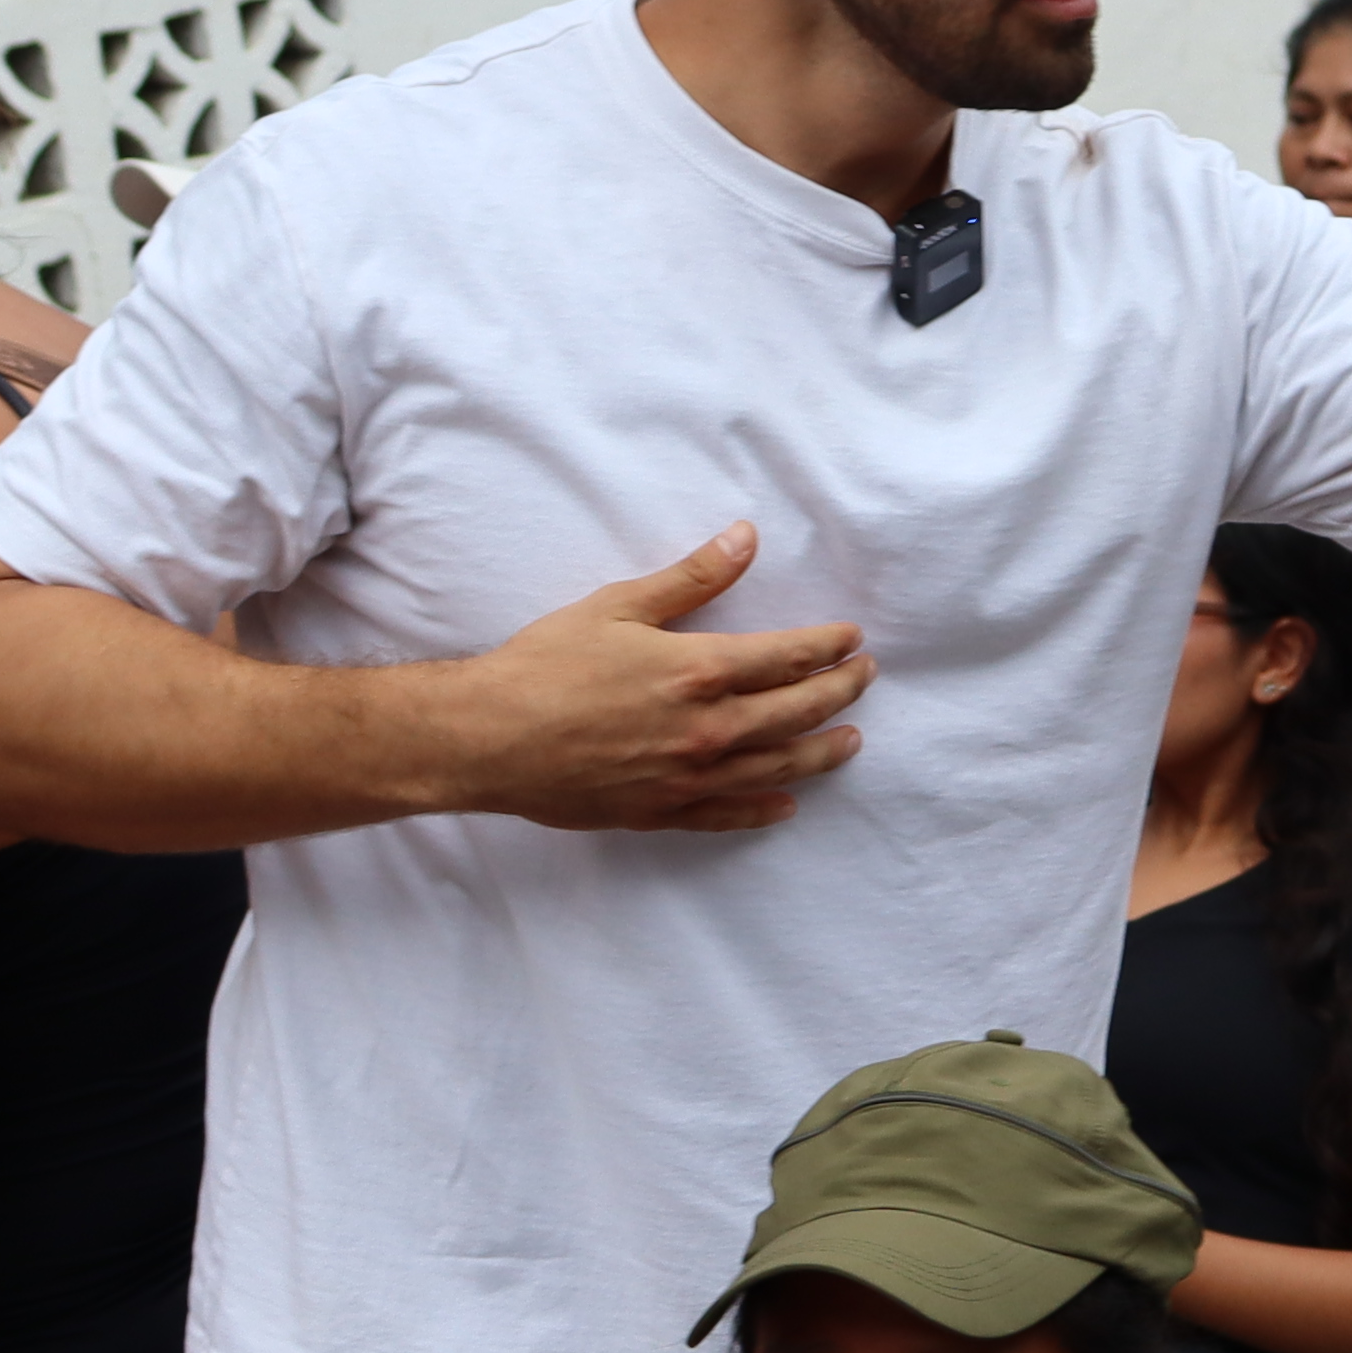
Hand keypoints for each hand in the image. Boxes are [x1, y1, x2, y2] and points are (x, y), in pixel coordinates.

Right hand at [436, 523, 870, 833]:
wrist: (487, 738)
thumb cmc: (545, 665)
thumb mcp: (618, 606)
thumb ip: (690, 578)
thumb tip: (745, 537)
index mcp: (700, 672)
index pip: (790, 657)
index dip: (829, 646)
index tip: (852, 638)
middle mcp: (708, 729)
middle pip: (798, 712)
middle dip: (840, 691)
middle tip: (864, 678)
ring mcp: (688, 777)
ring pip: (777, 766)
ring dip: (821, 752)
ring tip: (850, 740)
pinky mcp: (661, 812)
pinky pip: (728, 814)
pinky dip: (764, 809)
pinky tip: (786, 804)